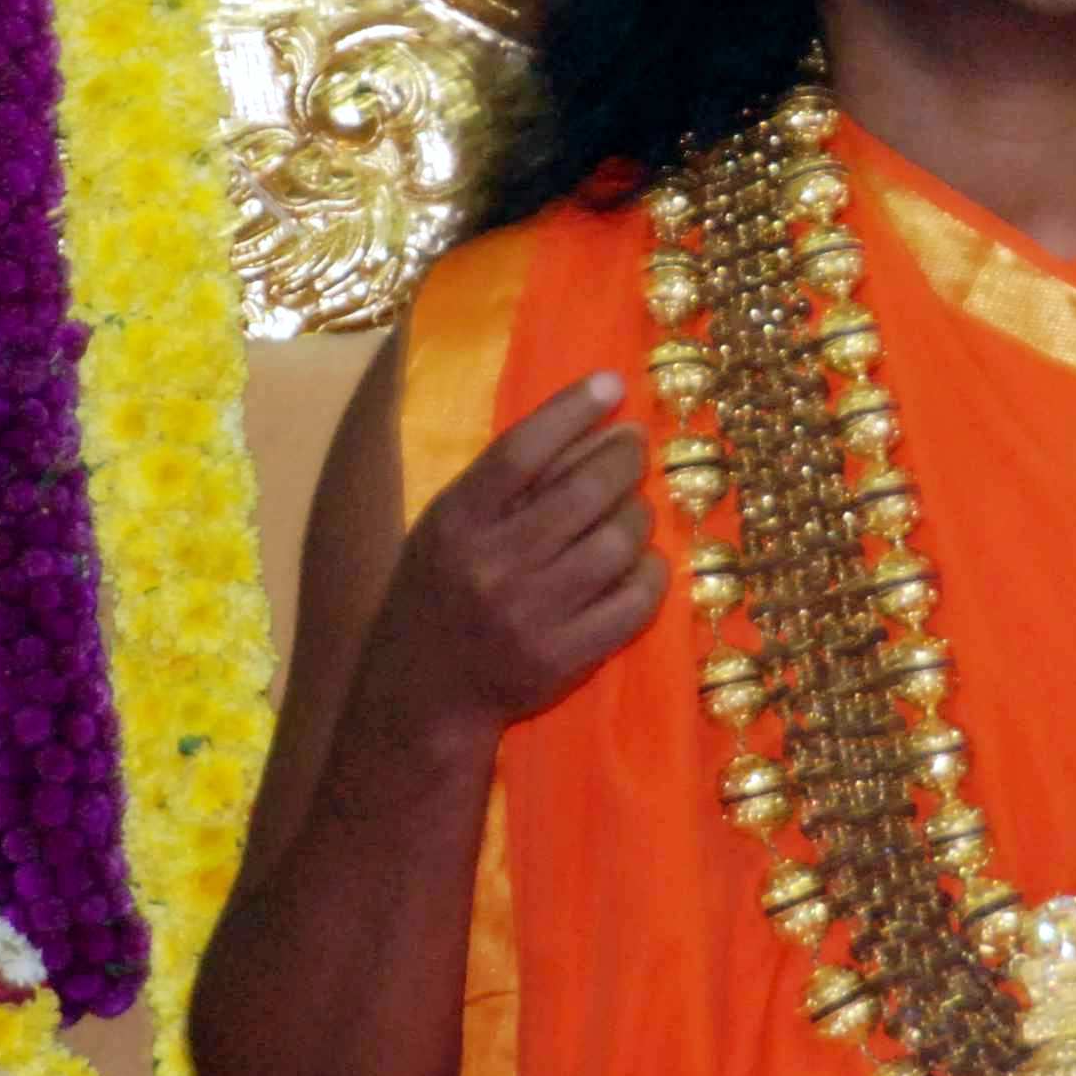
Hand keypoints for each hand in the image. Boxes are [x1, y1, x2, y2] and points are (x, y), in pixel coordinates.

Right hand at [361, 372, 667, 738]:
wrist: (423, 692)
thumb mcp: (452, 524)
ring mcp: (531, 615)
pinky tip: (644, 562)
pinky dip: (651, 573)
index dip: (573, 410)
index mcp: (456, 521)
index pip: (522, 451)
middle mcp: (492, 565)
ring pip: (617, 544)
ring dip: (640, 515)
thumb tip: (597, 424)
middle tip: (636, 446)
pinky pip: (634, 603)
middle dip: (625, 458)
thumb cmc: (441, 589)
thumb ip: (508, 480)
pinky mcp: (564, 658)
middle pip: (582, 492)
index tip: (613, 384)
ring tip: (636, 508)